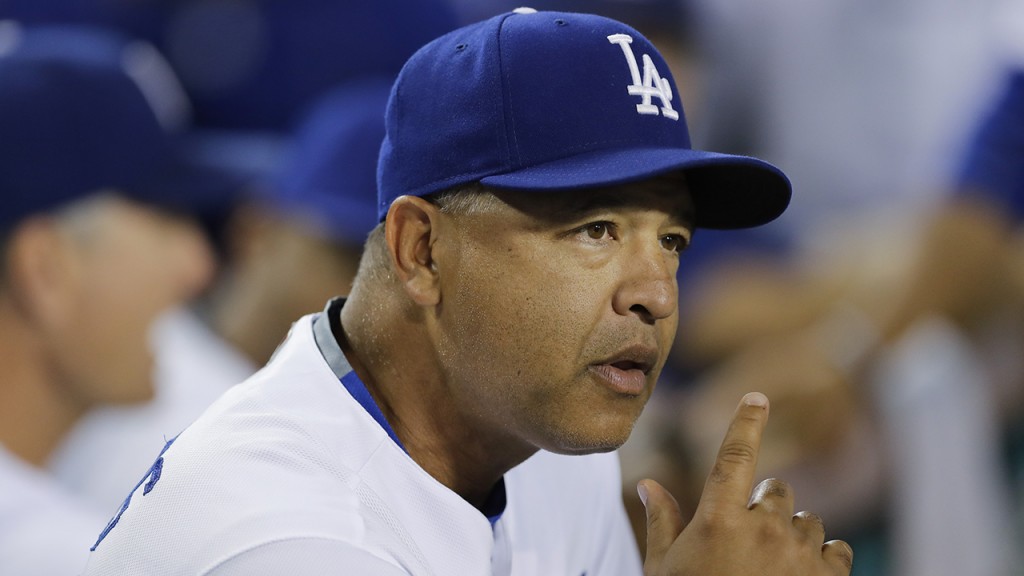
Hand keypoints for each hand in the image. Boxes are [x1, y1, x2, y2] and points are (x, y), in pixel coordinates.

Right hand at [639, 392, 851, 575]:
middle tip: (748, 540)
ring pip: (808, 521)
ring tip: (772, 569)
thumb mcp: (663, 569)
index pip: (734, 455)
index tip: (757, 398)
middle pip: (776, 490)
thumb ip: (661, 521)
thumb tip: (647, 483)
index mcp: (717, 520)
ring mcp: (799, 555)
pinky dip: (822, 559)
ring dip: (794, 536)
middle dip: (765, 507)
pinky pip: (836, 549)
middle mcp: (762, 530)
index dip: (746, 422)